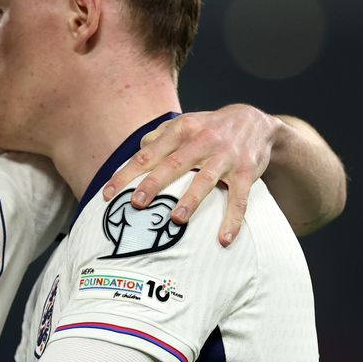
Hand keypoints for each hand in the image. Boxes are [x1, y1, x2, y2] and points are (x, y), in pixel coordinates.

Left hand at [101, 105, 281, 245]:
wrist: (256, 122)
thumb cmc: (209, 128)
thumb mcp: (184, 123)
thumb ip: (159, 136)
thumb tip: (137, 152)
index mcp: (181, 130)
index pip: (147, 154)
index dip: (126, 174)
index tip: (107, 194)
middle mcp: (202, 141)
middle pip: (173, 164)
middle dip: (154, 184)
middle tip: (136, 203)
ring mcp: (226, 157)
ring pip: (206, 180)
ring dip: (191, 200)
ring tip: (176, 220)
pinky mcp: (246, 172)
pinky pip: (240, 199)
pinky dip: (233, 219)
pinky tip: (224, 239)